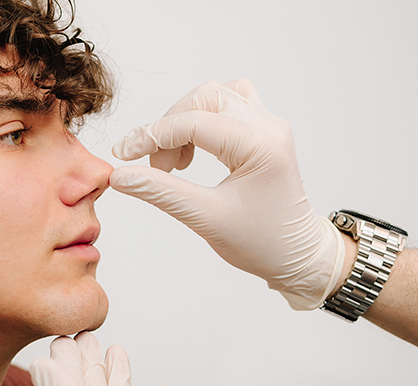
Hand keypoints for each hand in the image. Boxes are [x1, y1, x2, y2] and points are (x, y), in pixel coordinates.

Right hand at [111, 79, 344, 308]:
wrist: (297, 256)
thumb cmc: (262, 243)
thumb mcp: (205, 218)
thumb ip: (160, 192)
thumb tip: (120, 176)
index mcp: (261, 145)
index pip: (194, 123)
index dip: (152, 135)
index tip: (123, 155)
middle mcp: (269, 126)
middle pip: (203, 99)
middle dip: (169, 128)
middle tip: (156, 168)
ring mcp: (269, 126)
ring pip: (215, 97)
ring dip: (185, 121)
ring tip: (176, 162)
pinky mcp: (264, 132)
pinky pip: (229, 105)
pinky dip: (203, 120)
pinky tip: (194, 149)